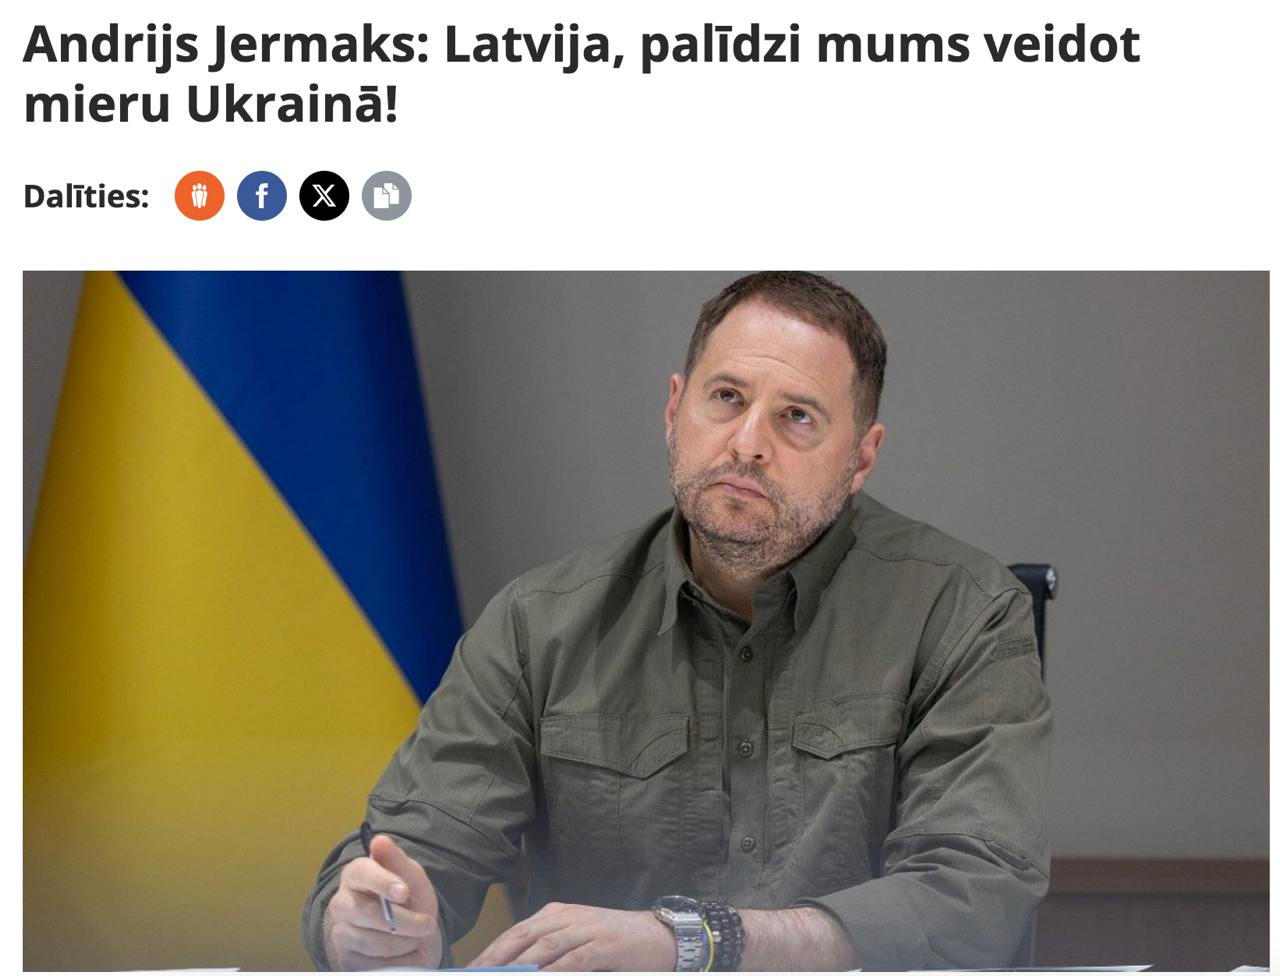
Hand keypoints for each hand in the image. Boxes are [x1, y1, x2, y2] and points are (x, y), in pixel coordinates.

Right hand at [324, 833, 443, 970]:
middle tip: (427, 925)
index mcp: (355, 874)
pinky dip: (398, 962)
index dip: (382, 882)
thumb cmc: (407, 898)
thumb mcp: (411, 877)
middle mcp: (341, 903)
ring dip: (403, 943)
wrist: (408, 931)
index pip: (361, 873)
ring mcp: (341, 932)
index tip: (404, 892)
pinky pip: (371, 965)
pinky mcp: (346, 959)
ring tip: (418, 938)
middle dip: (404, 922)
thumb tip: (380, 840)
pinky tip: (407, 953)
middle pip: (366, 913)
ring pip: (370, 942)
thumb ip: (397, 860)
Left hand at [468, 902, 677, 970]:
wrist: (661, 937)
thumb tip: (518, 971)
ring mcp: (586, 928)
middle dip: (495, 959)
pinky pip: (574, 959)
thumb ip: (550, 954)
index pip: (515, 932)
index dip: (491, 951)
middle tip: (475, 975)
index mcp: (556, 914)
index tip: (470, 969)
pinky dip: (554, 971)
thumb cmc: (615, 944)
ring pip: (543, 946)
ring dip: (518, 967)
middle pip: (522, 936)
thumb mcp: (578, 942)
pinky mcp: (604, 944)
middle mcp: (567, 916)